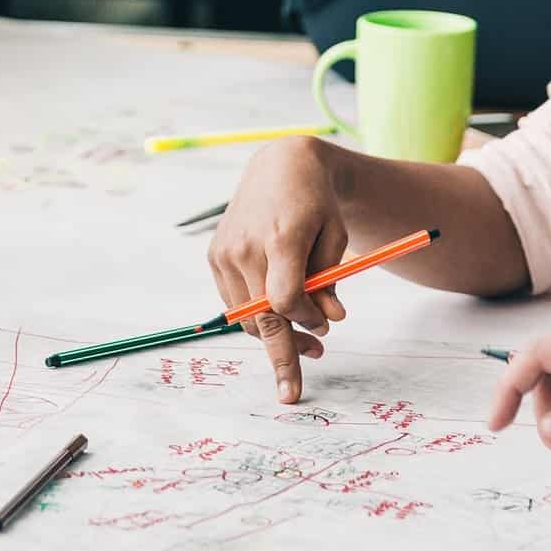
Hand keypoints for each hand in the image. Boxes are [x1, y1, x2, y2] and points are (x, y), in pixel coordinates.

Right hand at [207, 137, 350, 403]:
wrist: (280, 167)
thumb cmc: (315, 203)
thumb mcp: (335, 236)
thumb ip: (331, 281)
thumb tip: (331, 322)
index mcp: (280, 238)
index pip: (285, 301)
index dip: (306, 322)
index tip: (326, 329)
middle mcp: (245, 247)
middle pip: (260, 318)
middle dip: (283, 354)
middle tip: (300, 383)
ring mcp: (224, 253)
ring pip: (245, 316)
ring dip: (272, 336)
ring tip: (306, 342)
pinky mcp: (214, 256)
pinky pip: (234, 302)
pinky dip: (255, 316)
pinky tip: (278, 314)